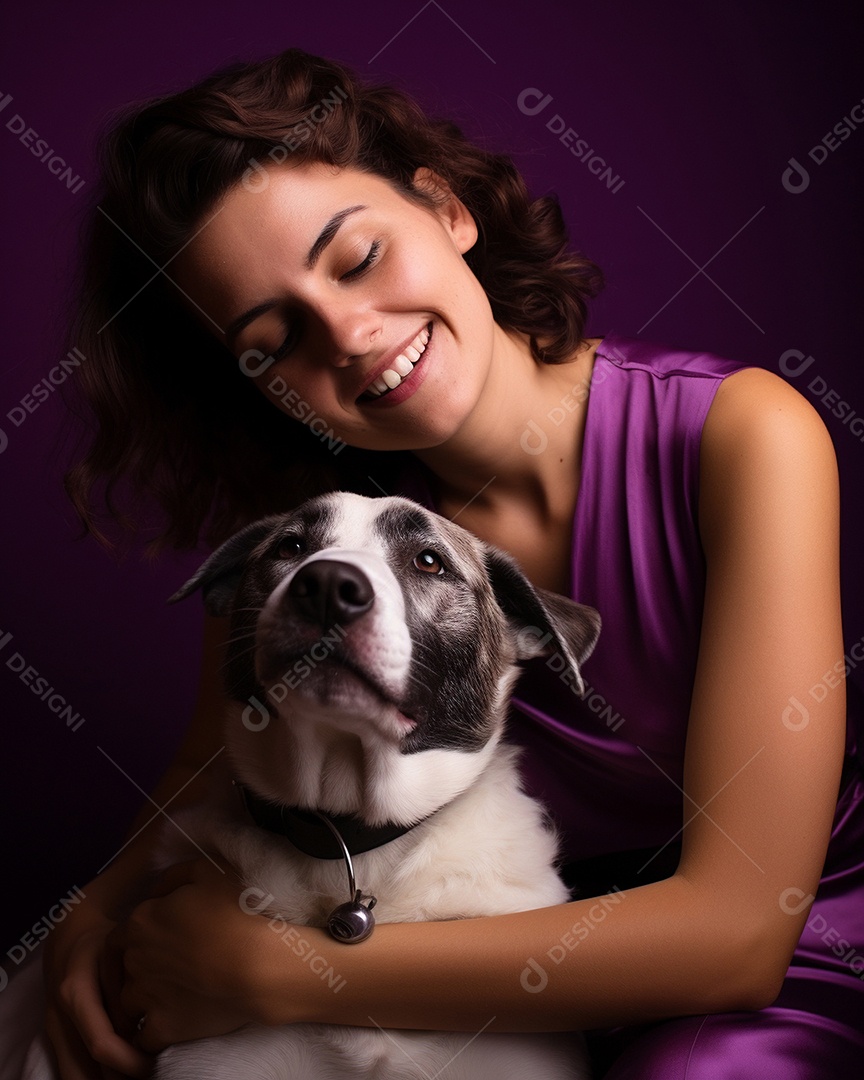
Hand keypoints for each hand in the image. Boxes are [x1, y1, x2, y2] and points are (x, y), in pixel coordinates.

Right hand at [42, 890, 150, 1079]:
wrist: (71, 922)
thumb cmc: (106, 914)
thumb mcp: (123, 904)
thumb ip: (148, 887)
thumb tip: (175, 849)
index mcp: (77, 984)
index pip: (102, 1038)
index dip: (131, 1059)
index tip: (157, 1062)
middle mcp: (62, 1010)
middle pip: (87, 1064)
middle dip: (119, 1078)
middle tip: (153, 1076)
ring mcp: (57, 1023)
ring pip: (75, 1071)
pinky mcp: (60, 1032)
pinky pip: (73, 1066)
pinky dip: (96, 1078)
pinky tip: (124, 1078)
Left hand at [110, 857, 273, 1052]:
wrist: (258, 964)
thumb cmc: (237, 912)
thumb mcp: (207, 872)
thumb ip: (173, 876)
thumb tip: (157, 890)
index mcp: (141, 922)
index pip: (118, 935)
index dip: (133, 940)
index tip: (155, 943)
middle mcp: (135, 959)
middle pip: (124, 967)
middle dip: (140, 968)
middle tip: (168, 969)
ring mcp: (145, 997)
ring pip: (129, 1003)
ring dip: (142, 1002)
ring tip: (169, 997)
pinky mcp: (162, 1027)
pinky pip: (144, 1038)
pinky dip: (152, 1035)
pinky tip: (170, 1026)